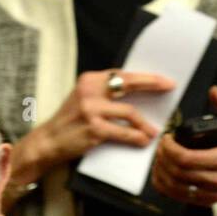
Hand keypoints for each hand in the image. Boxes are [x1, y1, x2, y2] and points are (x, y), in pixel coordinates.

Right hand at [36, 70, 175, 166]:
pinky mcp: (94, 129)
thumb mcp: (84, 99)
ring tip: (153, 131)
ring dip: (145, 124)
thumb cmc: (70, 122)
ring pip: (130, 113)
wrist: (48, 141)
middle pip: (128, 84)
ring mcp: (91, 109)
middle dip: (152, 85)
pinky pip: (124, 133)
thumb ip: (106, 94)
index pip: (122, 74)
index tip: (163, 80)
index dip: (145, 77)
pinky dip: (137, 138)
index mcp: (89, 80)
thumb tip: (138, 96)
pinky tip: (143, 141)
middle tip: (168, 88)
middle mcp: (90, 90)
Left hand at [151, 85, 216, 206]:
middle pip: (178, 172)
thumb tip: (214, 92)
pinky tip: (161, 175)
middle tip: (160, 146)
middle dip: (163, 158)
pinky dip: (165, 187)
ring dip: (161, 172)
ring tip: (159, 159)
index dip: (170, 149)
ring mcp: (212, 193)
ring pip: (176, 187)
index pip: (187, 158)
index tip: (166, 139)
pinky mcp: (206, 201)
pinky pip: (179, 197)